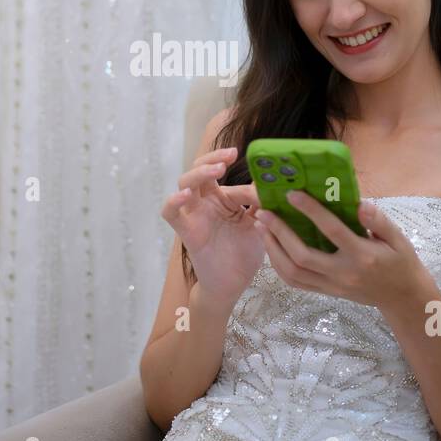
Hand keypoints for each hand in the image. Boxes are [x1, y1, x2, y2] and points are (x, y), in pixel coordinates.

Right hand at [160, 146, 264, 304]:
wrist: (232, 285)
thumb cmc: (243, 254)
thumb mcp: (259, 225)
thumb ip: (262, 205)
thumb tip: (270, 183)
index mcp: (222, 198)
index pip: (222, 172)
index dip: (234, 164)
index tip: (250, 159)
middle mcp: (206, 202)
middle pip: (200, 169)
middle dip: (213, 158)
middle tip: (230, 155)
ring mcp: (195, 215)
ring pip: (185, 183)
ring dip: (198, 173)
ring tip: (216, 170)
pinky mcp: (187, 232)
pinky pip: (171, 213)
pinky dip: (173, 202)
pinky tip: (185, 196)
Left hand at [252, 191, 426, 310]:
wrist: (402, 297)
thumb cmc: (400, 261)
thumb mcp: (398, 239)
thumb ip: (379, 221)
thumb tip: (361, 203)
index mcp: (362, 256)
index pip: (332, 231)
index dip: (311, 211)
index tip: (292, 194)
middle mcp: (343, 273)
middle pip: (303, 256)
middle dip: (280, 233)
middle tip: (264, 212)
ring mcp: (332, 286)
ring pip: (293, 272)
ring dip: (273, 249)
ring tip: (262, 227)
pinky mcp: (326, 292)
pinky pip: (295, 282)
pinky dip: (279, 265)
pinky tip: (271, 248)